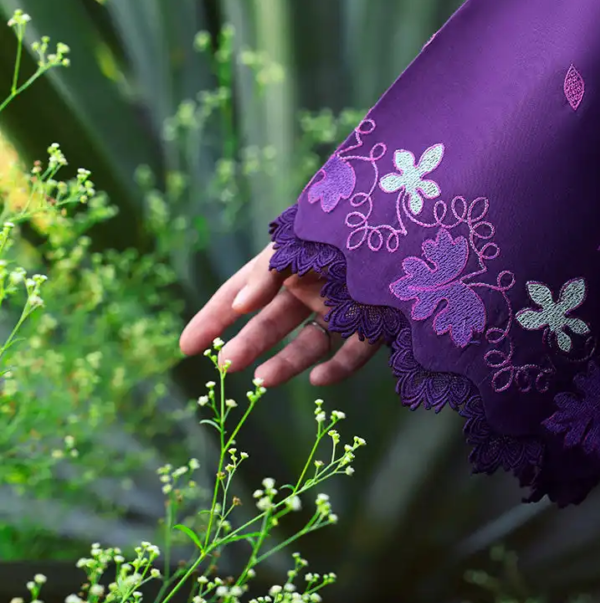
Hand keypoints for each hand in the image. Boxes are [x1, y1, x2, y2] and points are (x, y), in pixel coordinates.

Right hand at [179, 243, 381, 386]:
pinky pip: (354, 354)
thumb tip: (240, 304)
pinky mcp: (374, 325)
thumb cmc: (348, 225)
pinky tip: (319, 380)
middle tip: (224, 365)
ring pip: (308, 344)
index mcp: (288, 264)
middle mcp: (312, 288)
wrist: (410, 221)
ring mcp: (341, 308)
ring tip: (262, 381)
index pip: (242, 294)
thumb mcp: (299, 241)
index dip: (214, 317)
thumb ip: (269, 271)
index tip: (187, 346)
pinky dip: (338, 369)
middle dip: (246, 343)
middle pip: (271, 323)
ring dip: (284, 364)